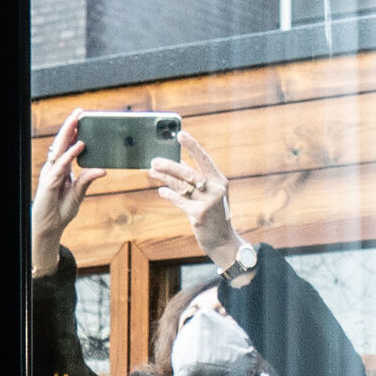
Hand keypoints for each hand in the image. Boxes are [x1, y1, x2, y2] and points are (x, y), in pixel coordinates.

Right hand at [31, 116, 92, 273]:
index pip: (66, 146)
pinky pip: (62, 165)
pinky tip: (80, 145)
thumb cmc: (61, 210)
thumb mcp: (79, 193)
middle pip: (61, 142)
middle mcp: (54, 168)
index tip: (82, 119)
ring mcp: (50, 173)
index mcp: (61, 168)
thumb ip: (88, 179)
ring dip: (68, 133)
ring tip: (77, 120)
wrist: (50, 227)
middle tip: (79, 112)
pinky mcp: (50, 182)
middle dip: (70, 126)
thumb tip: (103, 169)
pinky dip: (70, 154)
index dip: (73, 132)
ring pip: (59, 149)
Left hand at [150, 134, 239, 272]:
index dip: (192, 146)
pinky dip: (169, 194)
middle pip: (188, 172)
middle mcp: (215, 189)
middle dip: (169, 165)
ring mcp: (207, 202)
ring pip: (181, 185)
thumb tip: (178, 163)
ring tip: (152, 172)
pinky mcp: (198, 214)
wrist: (223, 241)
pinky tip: (161, 190)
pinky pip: (179, 200)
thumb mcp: (210, 195)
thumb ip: (196, 180)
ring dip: (164, 177)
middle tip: (154, 160)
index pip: (204, 159)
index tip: (180, 134)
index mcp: (219, 181)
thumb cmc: (215, 215)